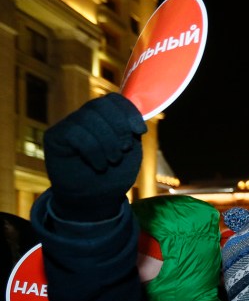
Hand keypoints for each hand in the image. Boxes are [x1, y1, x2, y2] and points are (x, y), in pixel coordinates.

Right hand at [44, 93, 146, 220]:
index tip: (140, 130)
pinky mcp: (55, 137)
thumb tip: (134, 110)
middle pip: (101, 104)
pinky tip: (99, 165)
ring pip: (88, 118)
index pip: (113, 100)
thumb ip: (130, 130)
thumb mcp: (131, 152)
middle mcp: (85, 118)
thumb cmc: (114, 176)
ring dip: (107, 141)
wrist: (96, 200)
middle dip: (119, 127)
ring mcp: (68, 126)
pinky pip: (75, 132)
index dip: (128, 111)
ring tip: (113, 160)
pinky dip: (93, 150)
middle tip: (123, 148)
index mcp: (105, 119)